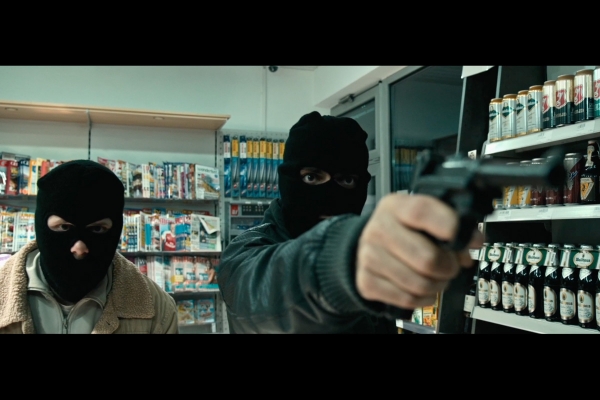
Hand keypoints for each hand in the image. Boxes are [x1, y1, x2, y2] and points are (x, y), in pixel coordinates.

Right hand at [355, 192, 482, 309]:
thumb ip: (451, 224)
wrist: (371, 244)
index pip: (422, 212)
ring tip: (437, 277)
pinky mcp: (367, 282)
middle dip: (449, 267)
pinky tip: (423, 289)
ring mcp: (369, 257)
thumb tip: (472, 242)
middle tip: (451, 265)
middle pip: (426, 259)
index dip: (451, 228)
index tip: (468, 240)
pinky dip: (423, 299)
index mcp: (395, 206)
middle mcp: (378, 229)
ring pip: (419, 284)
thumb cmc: (404, 230)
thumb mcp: (424, 216)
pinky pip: (407, 300)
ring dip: (438, 285)